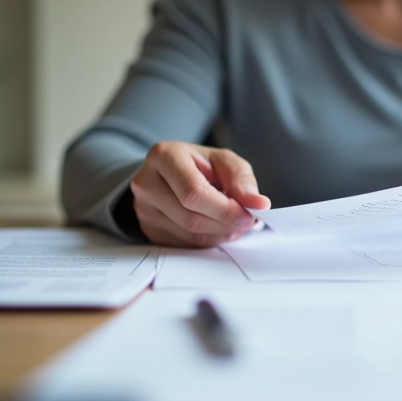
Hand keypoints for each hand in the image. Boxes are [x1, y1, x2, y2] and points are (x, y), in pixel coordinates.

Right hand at [129, 141, 270, 247]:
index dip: (224, 209)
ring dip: (218, 234)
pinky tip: (216, 228)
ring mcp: (143, 208)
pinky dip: (206, 241)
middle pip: (189, 216)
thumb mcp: (223, 161)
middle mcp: (146, 182)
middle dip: (224, 223)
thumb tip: (258, 204)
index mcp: (164, 156)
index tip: (248, 216)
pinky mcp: (148, 228)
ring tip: (233, 224)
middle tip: (245, 222)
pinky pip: (182, 244)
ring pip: (187, 234)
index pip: (193, 192)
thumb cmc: (199, 165)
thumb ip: (241, 179)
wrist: (170, 174)